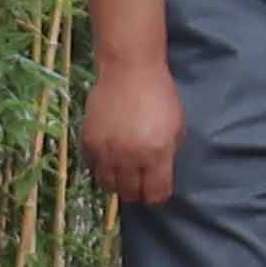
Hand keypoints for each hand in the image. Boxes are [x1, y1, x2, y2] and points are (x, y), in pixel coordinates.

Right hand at [80, 51, 186, 210]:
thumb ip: (169, 154)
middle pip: (130, 194)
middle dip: (137, 191)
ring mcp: (107, 151)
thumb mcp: (177, 126)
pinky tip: (109, 156)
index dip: (157, 196)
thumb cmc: (160, 95)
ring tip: (122, 172)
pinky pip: (93, 167)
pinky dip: (101, 167)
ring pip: (108, 185)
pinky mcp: (89, 142)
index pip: (156, 194)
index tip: (156, 190)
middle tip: (139, 182)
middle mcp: (130, 157)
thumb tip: (159, 174)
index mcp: (157, 154)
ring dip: (117, 182)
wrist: (129, 70)